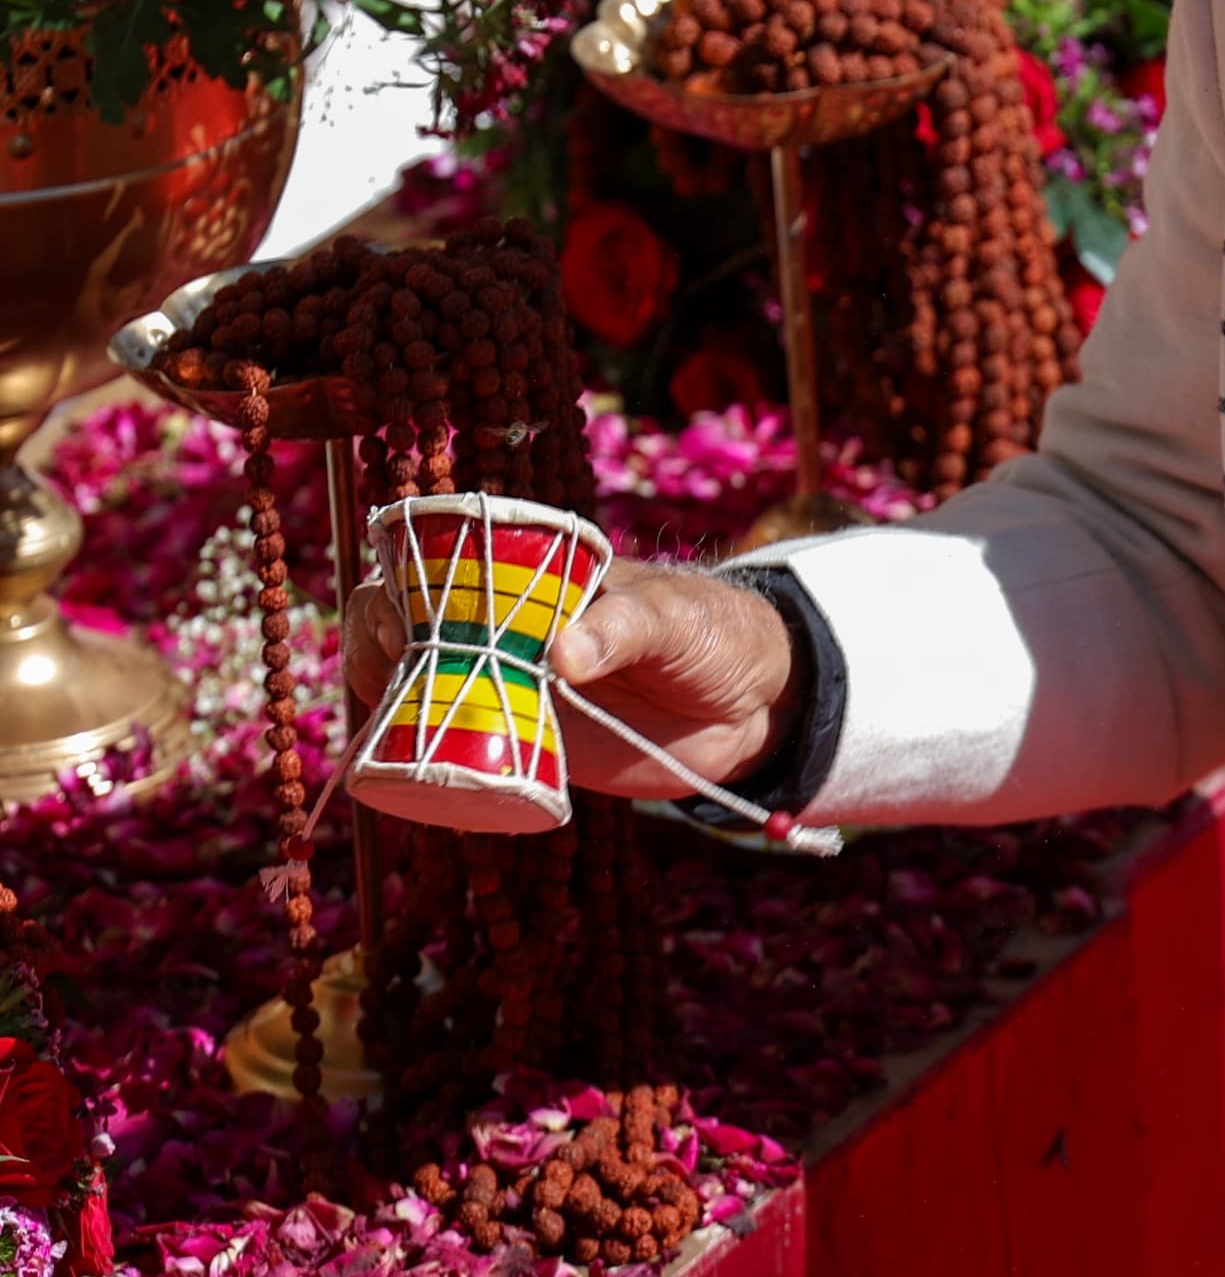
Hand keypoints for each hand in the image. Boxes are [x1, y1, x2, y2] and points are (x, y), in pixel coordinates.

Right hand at [344, 558, 803, 800]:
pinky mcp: (524, 738)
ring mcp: (513, 679)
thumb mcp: (677, 620)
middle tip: (388, 664)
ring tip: (384, 711)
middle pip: (416, 614)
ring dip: (386, 691)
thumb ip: (626, 628)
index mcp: (546, 571)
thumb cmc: (715, 634)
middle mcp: (515, 622)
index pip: (454, 554)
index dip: (408, 574)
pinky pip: (454, 739)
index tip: (397, 608)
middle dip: (382, 633)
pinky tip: (394, 761)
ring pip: (421, 676)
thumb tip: (562, 653)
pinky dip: (415, 748)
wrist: (751, 707)